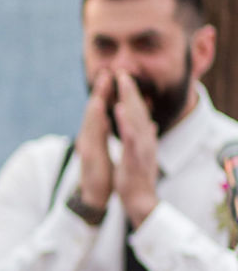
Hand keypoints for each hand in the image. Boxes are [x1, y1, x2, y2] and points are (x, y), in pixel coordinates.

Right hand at [75, 70, 114, 209]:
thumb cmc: (102, 176)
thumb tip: (108, 117)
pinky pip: (95, 140)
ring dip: (95, 106)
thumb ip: (106, 133)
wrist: (95, 197)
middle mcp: (89, 140)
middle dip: (99, 93)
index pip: (101, 111)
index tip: (111, 74)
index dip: (105, 93)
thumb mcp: (105, 150)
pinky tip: (104, 115)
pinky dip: (99, 126)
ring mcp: (88, 149)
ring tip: (100, 89)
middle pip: (94, 113)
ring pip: (91, 124)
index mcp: (95, 137)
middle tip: (104, 74)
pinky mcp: (90, 159)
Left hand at [112, 71, 159, 226]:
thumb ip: (145, 137)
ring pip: (136, 119)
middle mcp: (145, 140)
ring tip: (122, 82)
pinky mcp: (134, 157)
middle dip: (130, 91)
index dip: (132, 96)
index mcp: (143, 139)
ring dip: (129, 100)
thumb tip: (151, 124)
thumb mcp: (140, 152)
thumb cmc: (138, 177)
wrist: (140, 199)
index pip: (138, 113)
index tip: (123, 79)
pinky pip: (129, 137)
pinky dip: (125, 122)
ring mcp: (141, 147)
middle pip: (138, 111)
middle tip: (122, 72)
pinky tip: (119, 110)